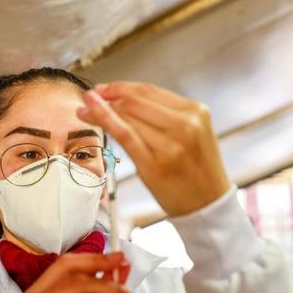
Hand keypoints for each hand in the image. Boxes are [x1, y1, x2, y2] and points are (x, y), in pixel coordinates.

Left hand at [78, 82, 229, 215]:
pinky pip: (124, 135)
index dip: (120, 87)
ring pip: (127, 115)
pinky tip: (88, 114)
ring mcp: (171, 144)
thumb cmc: (195, 170)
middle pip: (135, 100)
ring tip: (84, 108)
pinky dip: (104, 120)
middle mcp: (186, 124)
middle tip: (90, 98)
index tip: (103, 90)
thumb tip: (121, 100)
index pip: (149, 91)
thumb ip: (164, 115)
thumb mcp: (190, 133)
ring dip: (100, 108)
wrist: (208, 205)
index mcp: (195, 111)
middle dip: (108, 96)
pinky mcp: (154, 164)